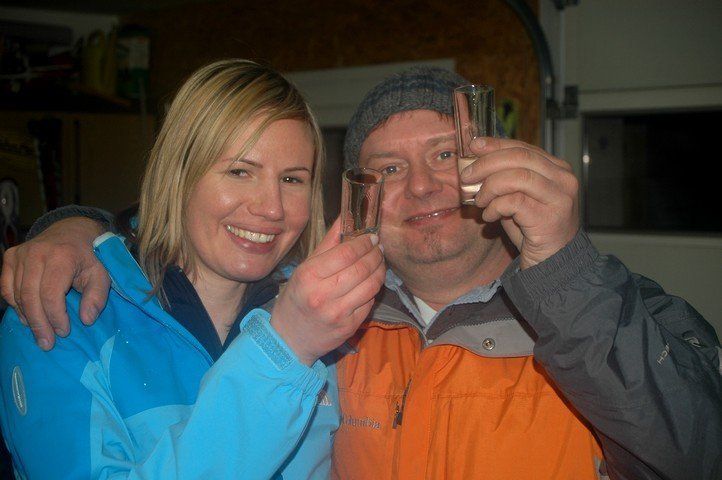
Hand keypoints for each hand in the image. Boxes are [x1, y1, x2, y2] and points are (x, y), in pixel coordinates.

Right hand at [0, 218, 110, 349]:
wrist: (72, 230)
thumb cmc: (89, 256)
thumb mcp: (101, 274)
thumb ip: (97, 296)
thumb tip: (87, 320)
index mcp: (62, 256)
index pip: (51, 294)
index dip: (55, 317)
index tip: (64, 332)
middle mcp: (37, 253)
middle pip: (30, 297)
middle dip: (39, 323)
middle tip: (46, 343)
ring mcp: (20, 254)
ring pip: (16, 294)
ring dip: (28, 317)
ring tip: (40, 333)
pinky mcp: (10, 257)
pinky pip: (6, 287)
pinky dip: (15, 305)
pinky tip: (27, 317)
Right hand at [270, 219, 385, 364]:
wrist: (289, 338)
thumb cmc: (297, 297)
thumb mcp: (305, 267)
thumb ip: (328, 242)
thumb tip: (347, 216)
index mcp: (309, 276)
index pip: (346, 253)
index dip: (364, 242)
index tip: (372, 236)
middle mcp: (323, 295)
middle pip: (362, 268)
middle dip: (375, 254)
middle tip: (378, 247)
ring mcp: (338, 313)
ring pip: (371, 285)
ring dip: (380, 270)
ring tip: (379, 262)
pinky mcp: (349, 327)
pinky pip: (370, 302)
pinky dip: (373, 289)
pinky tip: (370, 282)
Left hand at [460, 137, 578, 268]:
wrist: (553, 261)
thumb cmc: (532, 228)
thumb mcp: (517, 196)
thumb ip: (504, 178)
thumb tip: (474, 162)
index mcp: (557, 168)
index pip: (523, 147)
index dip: (496, 145)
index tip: (474, 146)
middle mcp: (563, 179)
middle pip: (519, 158)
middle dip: (487, 164)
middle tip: (467, 176)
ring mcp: (559, 198)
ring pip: (517, 177)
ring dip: (490, 187)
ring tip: (480, 201)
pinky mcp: (549, 217)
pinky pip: (513, 202)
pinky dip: (494, 207)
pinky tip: (489, 217)